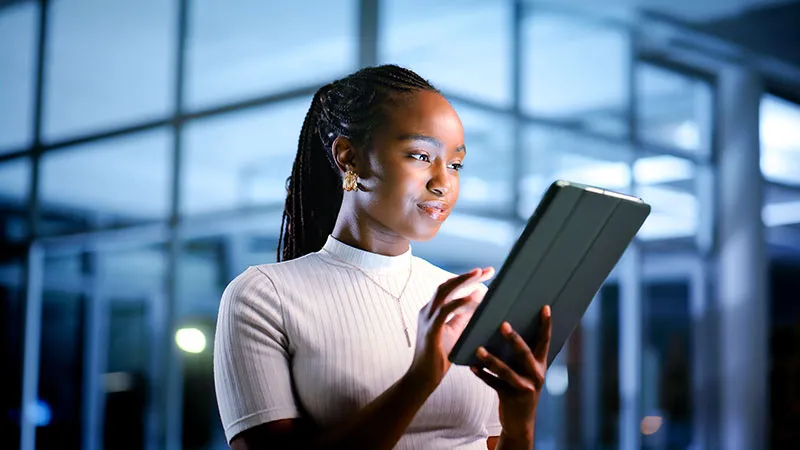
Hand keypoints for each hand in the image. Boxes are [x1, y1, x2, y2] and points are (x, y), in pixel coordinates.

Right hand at [407, 267, 494, 388]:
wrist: (424, 377)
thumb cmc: (439, 357)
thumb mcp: (455, 333)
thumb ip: (463, 318)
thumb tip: (479, 304)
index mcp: (433, 310)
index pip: (450, 288)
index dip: (467, 279)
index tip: (486, 272)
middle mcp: (428, 310)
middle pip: (447, 285)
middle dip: (467, 276)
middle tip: (487, 270)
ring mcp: (427, 318)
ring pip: (444, 292)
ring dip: (462, 281)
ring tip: (479, 275)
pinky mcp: (431, 329)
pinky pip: (445, 311)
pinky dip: (460, 302)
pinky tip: (473, 298)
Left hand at [471, 305, 551, 439]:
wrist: (520, 422)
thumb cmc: (520, 388)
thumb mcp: (526, 372)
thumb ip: (520, 354)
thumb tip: (504, 327)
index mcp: (541, 364)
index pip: (545, 341)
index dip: (546, 325)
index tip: (545, 307)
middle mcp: (536, 375)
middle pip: (525, 353)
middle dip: (514, 339)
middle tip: (502, 324)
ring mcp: (524, 388)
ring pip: (506, 371)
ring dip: (491, 359)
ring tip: (478, 349)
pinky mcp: (511, 398)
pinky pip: (494, 384)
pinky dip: (482, 374)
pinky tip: (472, 366)